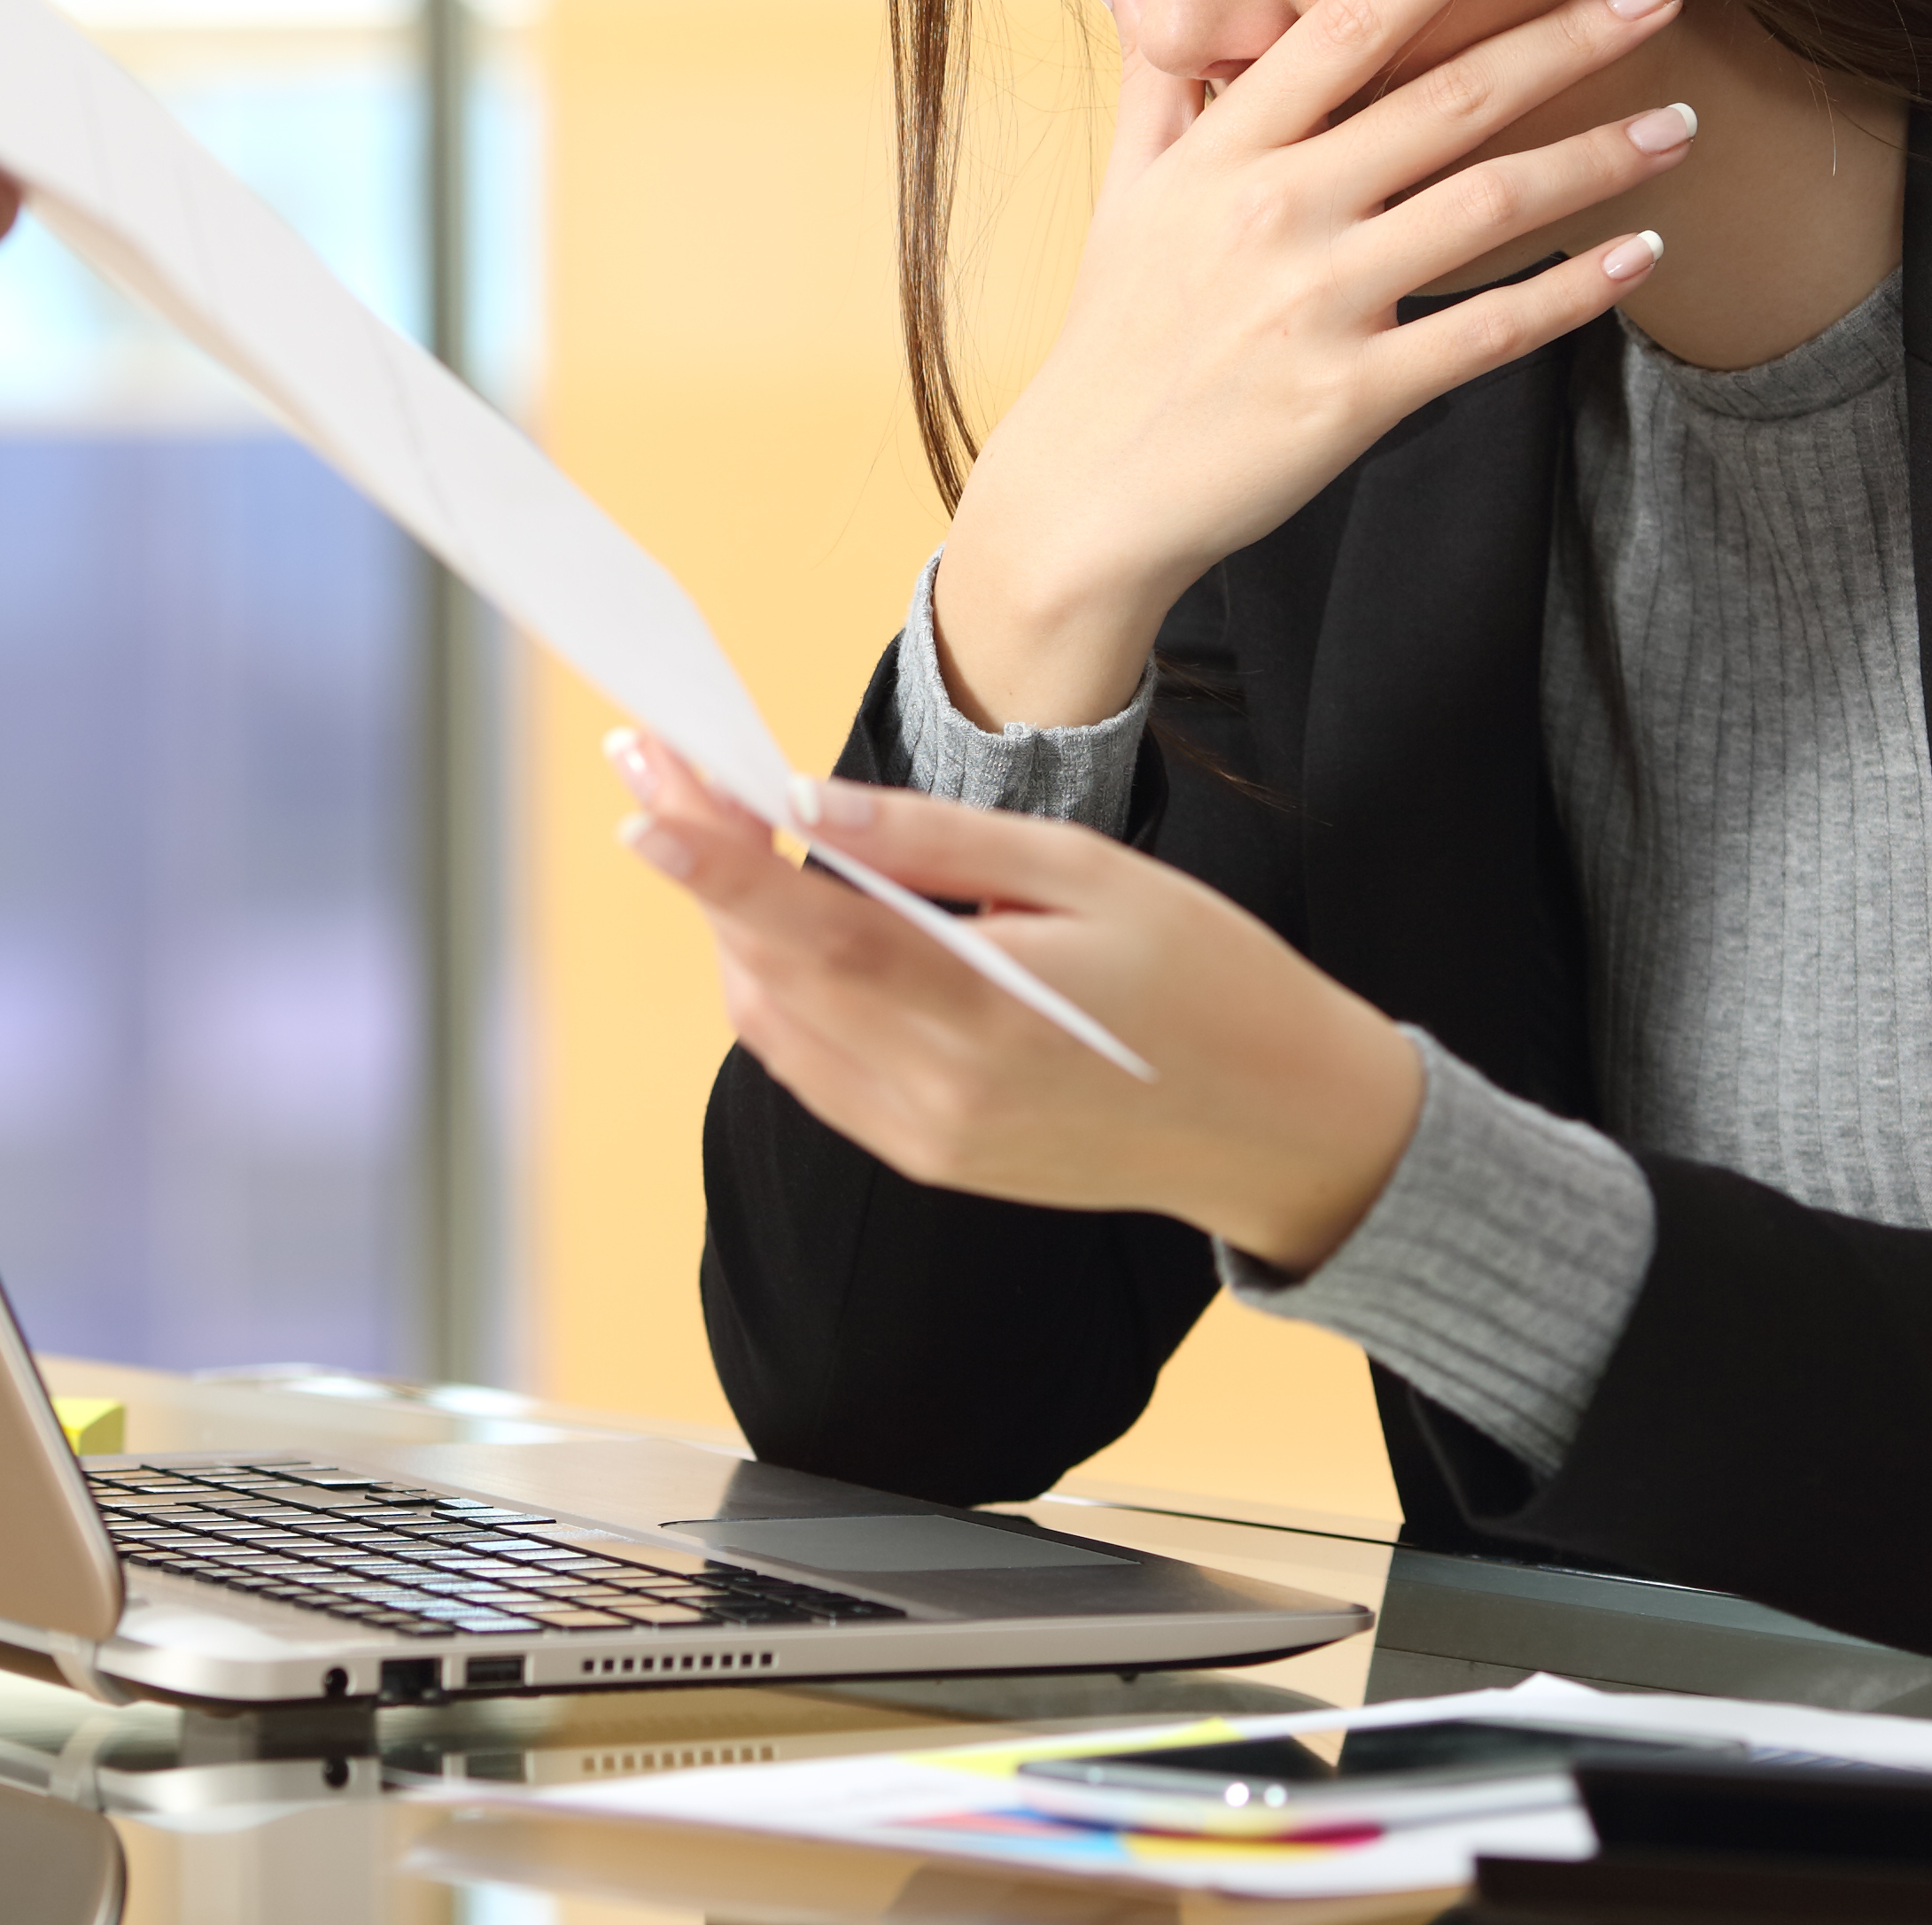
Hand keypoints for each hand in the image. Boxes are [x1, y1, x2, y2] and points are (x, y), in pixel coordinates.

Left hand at [611, 730, 1423, 1271]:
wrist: (1285, 1128)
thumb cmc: (1212, 981)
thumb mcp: (1090, 873)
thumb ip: (941, 842)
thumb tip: (812, 804)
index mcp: (986, 1017)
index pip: (814, 934)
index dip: (717, 867)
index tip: (646, 797)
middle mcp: (937, 1095)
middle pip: (773, 973)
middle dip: (704, 869)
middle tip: (664, 772)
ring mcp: (927, 1138)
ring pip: (777, 1025)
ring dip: (735, 928)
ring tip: (715, 830)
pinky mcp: (929, 1158)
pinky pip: (815, 1068)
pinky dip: (782, 988)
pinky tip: (786, 923)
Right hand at [934, 0, 1690, 725]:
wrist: (1088, 495)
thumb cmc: (1116, 335)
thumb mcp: (1122, 191)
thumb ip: (1151, 67)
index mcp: (1221, 153)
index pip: (1342, 25)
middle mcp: (1274, 213)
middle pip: (1446, 99)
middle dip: (1567, 36)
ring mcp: (1317, 304)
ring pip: (1487, 207)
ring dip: (1598, 157)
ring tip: (1680, 122)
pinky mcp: (1353, 394)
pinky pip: (1488, 333)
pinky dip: (1572, 292)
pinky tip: (1640, 254)